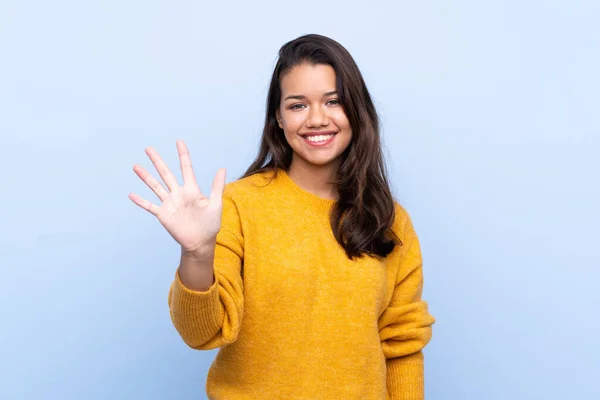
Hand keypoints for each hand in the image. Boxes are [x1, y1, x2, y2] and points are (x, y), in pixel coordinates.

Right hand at [129, 140, 225, 255]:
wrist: (201, 242)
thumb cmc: (210, 224)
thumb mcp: (215, 204)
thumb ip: (217, 187)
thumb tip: (222, 168)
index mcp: (192, 189)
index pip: (186, 168)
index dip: (183, 155)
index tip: (179, 142)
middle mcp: (178, 194)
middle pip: (166, 173)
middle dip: (158, 161)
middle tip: (148, 148)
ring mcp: (169, 203)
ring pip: (155, 186)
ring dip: (146, 177)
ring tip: (136, 166)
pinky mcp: (163, 214)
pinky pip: (150, 206)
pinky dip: (141, 201)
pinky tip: (131, 194)